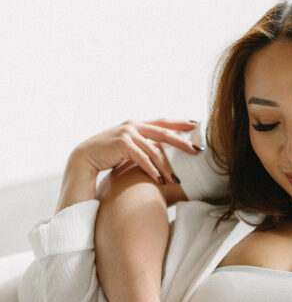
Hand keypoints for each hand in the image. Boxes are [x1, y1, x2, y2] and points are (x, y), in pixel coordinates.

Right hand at [72, 118, 201, 184]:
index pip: (162, 122)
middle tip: (197, 150)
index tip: (195, 125)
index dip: (179, 123)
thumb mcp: (127, 146)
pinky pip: (142, 158)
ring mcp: (128, 134)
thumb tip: (159, 153)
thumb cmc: (108, 154)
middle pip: (164, 133)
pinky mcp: (122, 144)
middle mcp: (134, 126)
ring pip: (154, 150)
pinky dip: (152, 169)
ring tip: (175, 179)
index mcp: (137, 124)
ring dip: (166, 167)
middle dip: (182, 142)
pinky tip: (159, 179)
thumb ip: (142, 145)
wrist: (85, 157)